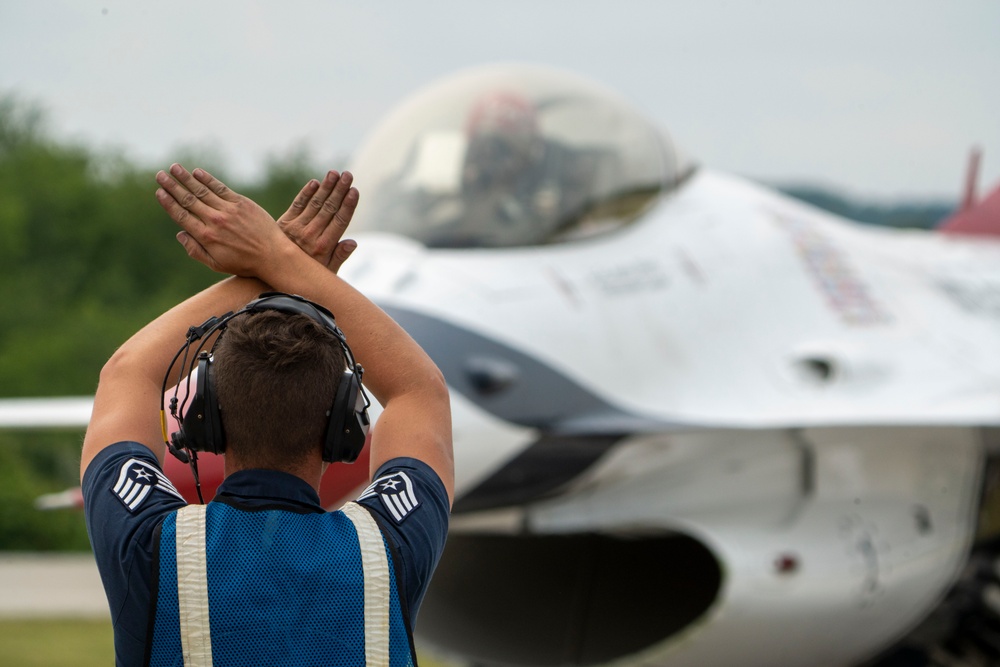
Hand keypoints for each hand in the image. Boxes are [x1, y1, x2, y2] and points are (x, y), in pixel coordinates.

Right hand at [155, 164, 293, 276]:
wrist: (273, 255)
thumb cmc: (244, 263)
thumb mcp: (216, 264)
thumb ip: (195, 250)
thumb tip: (180, 234)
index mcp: (206, 237)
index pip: (181, 215)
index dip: (168, 202)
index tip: (159, 192)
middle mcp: (214, 221)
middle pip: (188, 200)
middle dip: (172, 186)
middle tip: (160, 175)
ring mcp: (228, 210)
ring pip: (202, 191)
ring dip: (186, 178)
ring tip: (174, 168)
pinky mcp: (242, 203)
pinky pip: (221, 188)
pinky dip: (208, 180)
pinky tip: (197, 172)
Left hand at [278, 170, 359, 273]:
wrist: (270, 278)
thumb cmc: (304, 278)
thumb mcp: (326, 272)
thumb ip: (339, 256)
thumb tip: (353, 242)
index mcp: (323, 247)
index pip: (340, 220)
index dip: (348, 205)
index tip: (354, 191)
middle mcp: (310, 235)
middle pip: (329, 208)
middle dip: (339, 190)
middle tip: (348, 175)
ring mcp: (296, 228)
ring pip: (314, 203)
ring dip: (325, 187)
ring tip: (334, 173)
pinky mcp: (284, 223)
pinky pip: (297, 205)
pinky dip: (306, 193)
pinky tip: (314, 183)